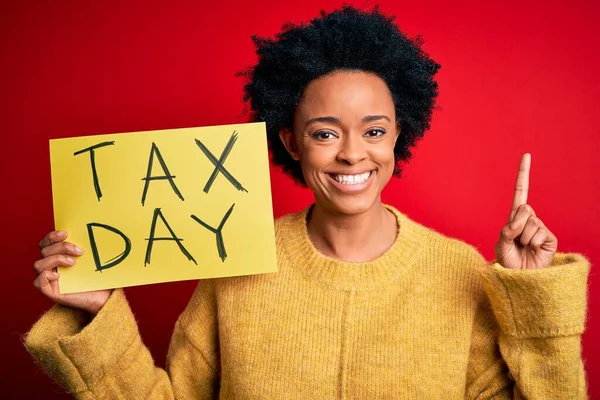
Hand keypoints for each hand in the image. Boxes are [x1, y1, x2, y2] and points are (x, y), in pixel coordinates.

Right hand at [34, 230, 111, 314]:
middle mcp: (51, 266)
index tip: (66, 233)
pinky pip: (38, 282)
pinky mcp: (50, 292)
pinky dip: (45, 276)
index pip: (48, 242)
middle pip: (44, 250)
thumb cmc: (99, 277)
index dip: (53, 236)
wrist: (104, 297)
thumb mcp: (96, 259)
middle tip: (79, 251)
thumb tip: (99, 228)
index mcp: (59, 255)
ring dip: (55, 259)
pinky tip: (59, 276)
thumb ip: (91, 246)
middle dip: (61, 247)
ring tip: (73, 263)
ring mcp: (50, 279)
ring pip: (39, 264)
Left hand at [494, 153, 557, 268]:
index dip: (523, 174)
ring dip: (523, 238)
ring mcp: (540, 228)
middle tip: (515, 241)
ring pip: (530, 223)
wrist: (519, 278)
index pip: (521, 192)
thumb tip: (522, 219)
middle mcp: (529, 220)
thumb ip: (508, 230)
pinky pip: (539, 234)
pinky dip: (532, 243)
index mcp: (515, 217)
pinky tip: (532, 251)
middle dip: (516, 226)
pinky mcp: (550, 238)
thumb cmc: (507, 262)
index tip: (527, 155)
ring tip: (523, 248)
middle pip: (523, 209)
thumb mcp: (500, 244)